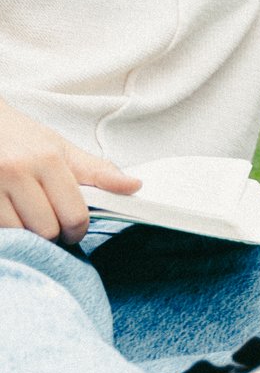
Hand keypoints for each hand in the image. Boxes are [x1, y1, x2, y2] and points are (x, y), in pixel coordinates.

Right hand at [0, 101, 141, 246]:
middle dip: (52, 232)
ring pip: (21, 234)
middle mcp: (17, 170)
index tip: (74, 230)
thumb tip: (134, 186)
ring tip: (26, 215)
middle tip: (49, 222)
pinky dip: (8, 229)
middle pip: (47, 229)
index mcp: (48, 159)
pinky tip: (10, 213)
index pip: (74, 214)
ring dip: (27, 233)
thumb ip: (97, 171)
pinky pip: (0, 230)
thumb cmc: (21, 138)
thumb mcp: (60, 148)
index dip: (77, 230)